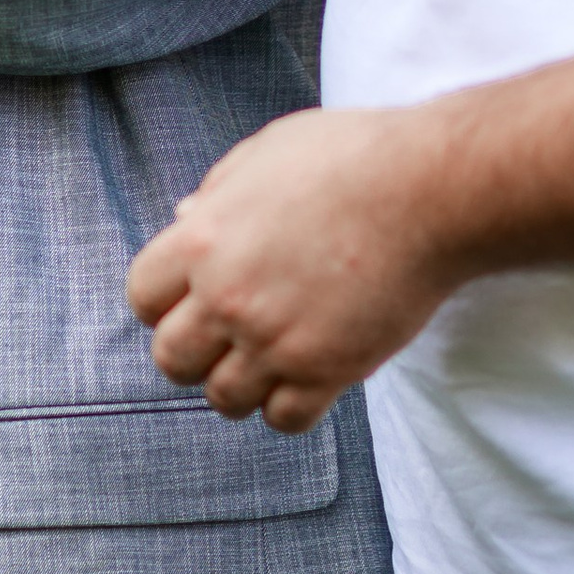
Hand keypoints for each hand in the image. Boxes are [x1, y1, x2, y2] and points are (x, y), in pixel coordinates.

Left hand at [127, 104, 460, 429]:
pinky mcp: (328, 371)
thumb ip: (217, 192)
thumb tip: (185, 217)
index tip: (188, 299)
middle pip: (171, 359)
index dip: (162, 301)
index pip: (142, 298)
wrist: (430, 189)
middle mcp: (228, 299)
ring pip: (223, 399)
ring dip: (238, 384)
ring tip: (266, 360)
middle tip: (223, 338)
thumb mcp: (265, 153)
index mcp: (202, 241)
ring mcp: (276, 341)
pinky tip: (306, 378)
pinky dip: (288, 407)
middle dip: (192, 351)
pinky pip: (284, 419)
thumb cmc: (352, 157)